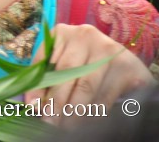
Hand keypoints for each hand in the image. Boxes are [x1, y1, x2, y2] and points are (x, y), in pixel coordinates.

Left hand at [25, 23, 152, 123]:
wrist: (126, 63)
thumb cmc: (86, 63)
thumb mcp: (64, 63)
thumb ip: (48, 78)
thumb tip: (33, 104)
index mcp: (62, 33)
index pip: (44, 61)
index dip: (37, 86)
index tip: (32, 106)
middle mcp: (84, 35)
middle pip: (65, 73)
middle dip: (56, 101)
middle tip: (50, 121)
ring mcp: (107, 48)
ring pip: (86, 85)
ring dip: (74, 110)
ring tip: (66, 125)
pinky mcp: (125, 65)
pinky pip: (106, 94)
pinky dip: (94, 111)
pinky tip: (86, 121)